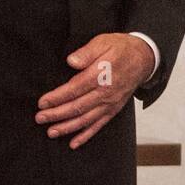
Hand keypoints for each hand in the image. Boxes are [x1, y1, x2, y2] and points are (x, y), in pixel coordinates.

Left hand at [35, 33, 154, 148]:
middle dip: (57, 115)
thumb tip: (71, 61)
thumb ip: (86, 52)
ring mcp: (110, 103)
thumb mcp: (103, 42)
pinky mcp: (113, 109)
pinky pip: (99, 125)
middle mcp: (105, 93)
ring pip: (86, 119)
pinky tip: (73, 143)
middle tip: (40, 119)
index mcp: (101, 75)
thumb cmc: (120, 48)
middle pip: (77, 107)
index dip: (57, 97)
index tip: (42, 103)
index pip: (75, 89)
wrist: (143, 58)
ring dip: (67, 127)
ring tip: (51, 132)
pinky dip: (86, 135)